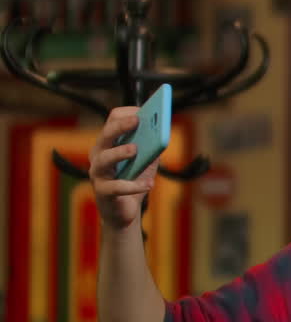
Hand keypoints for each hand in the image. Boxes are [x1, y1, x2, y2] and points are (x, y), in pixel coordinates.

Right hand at [88, 107, 157, 230]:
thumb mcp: (146, 160)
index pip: (111, 120)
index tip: (142, 110)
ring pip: (104, 159)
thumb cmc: (134, 180)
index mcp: (109, 143)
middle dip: (120, 127)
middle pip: (105, 136)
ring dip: (120, 152)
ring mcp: (98, 174)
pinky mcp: (103, 192)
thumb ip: (152, 145)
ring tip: (135, 149)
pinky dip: (133, 185)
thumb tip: (162, 131)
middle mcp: (99, 155)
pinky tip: (148, 184)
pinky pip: (116, 187)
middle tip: (137, 121)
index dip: (126, 114)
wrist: (124, 211)